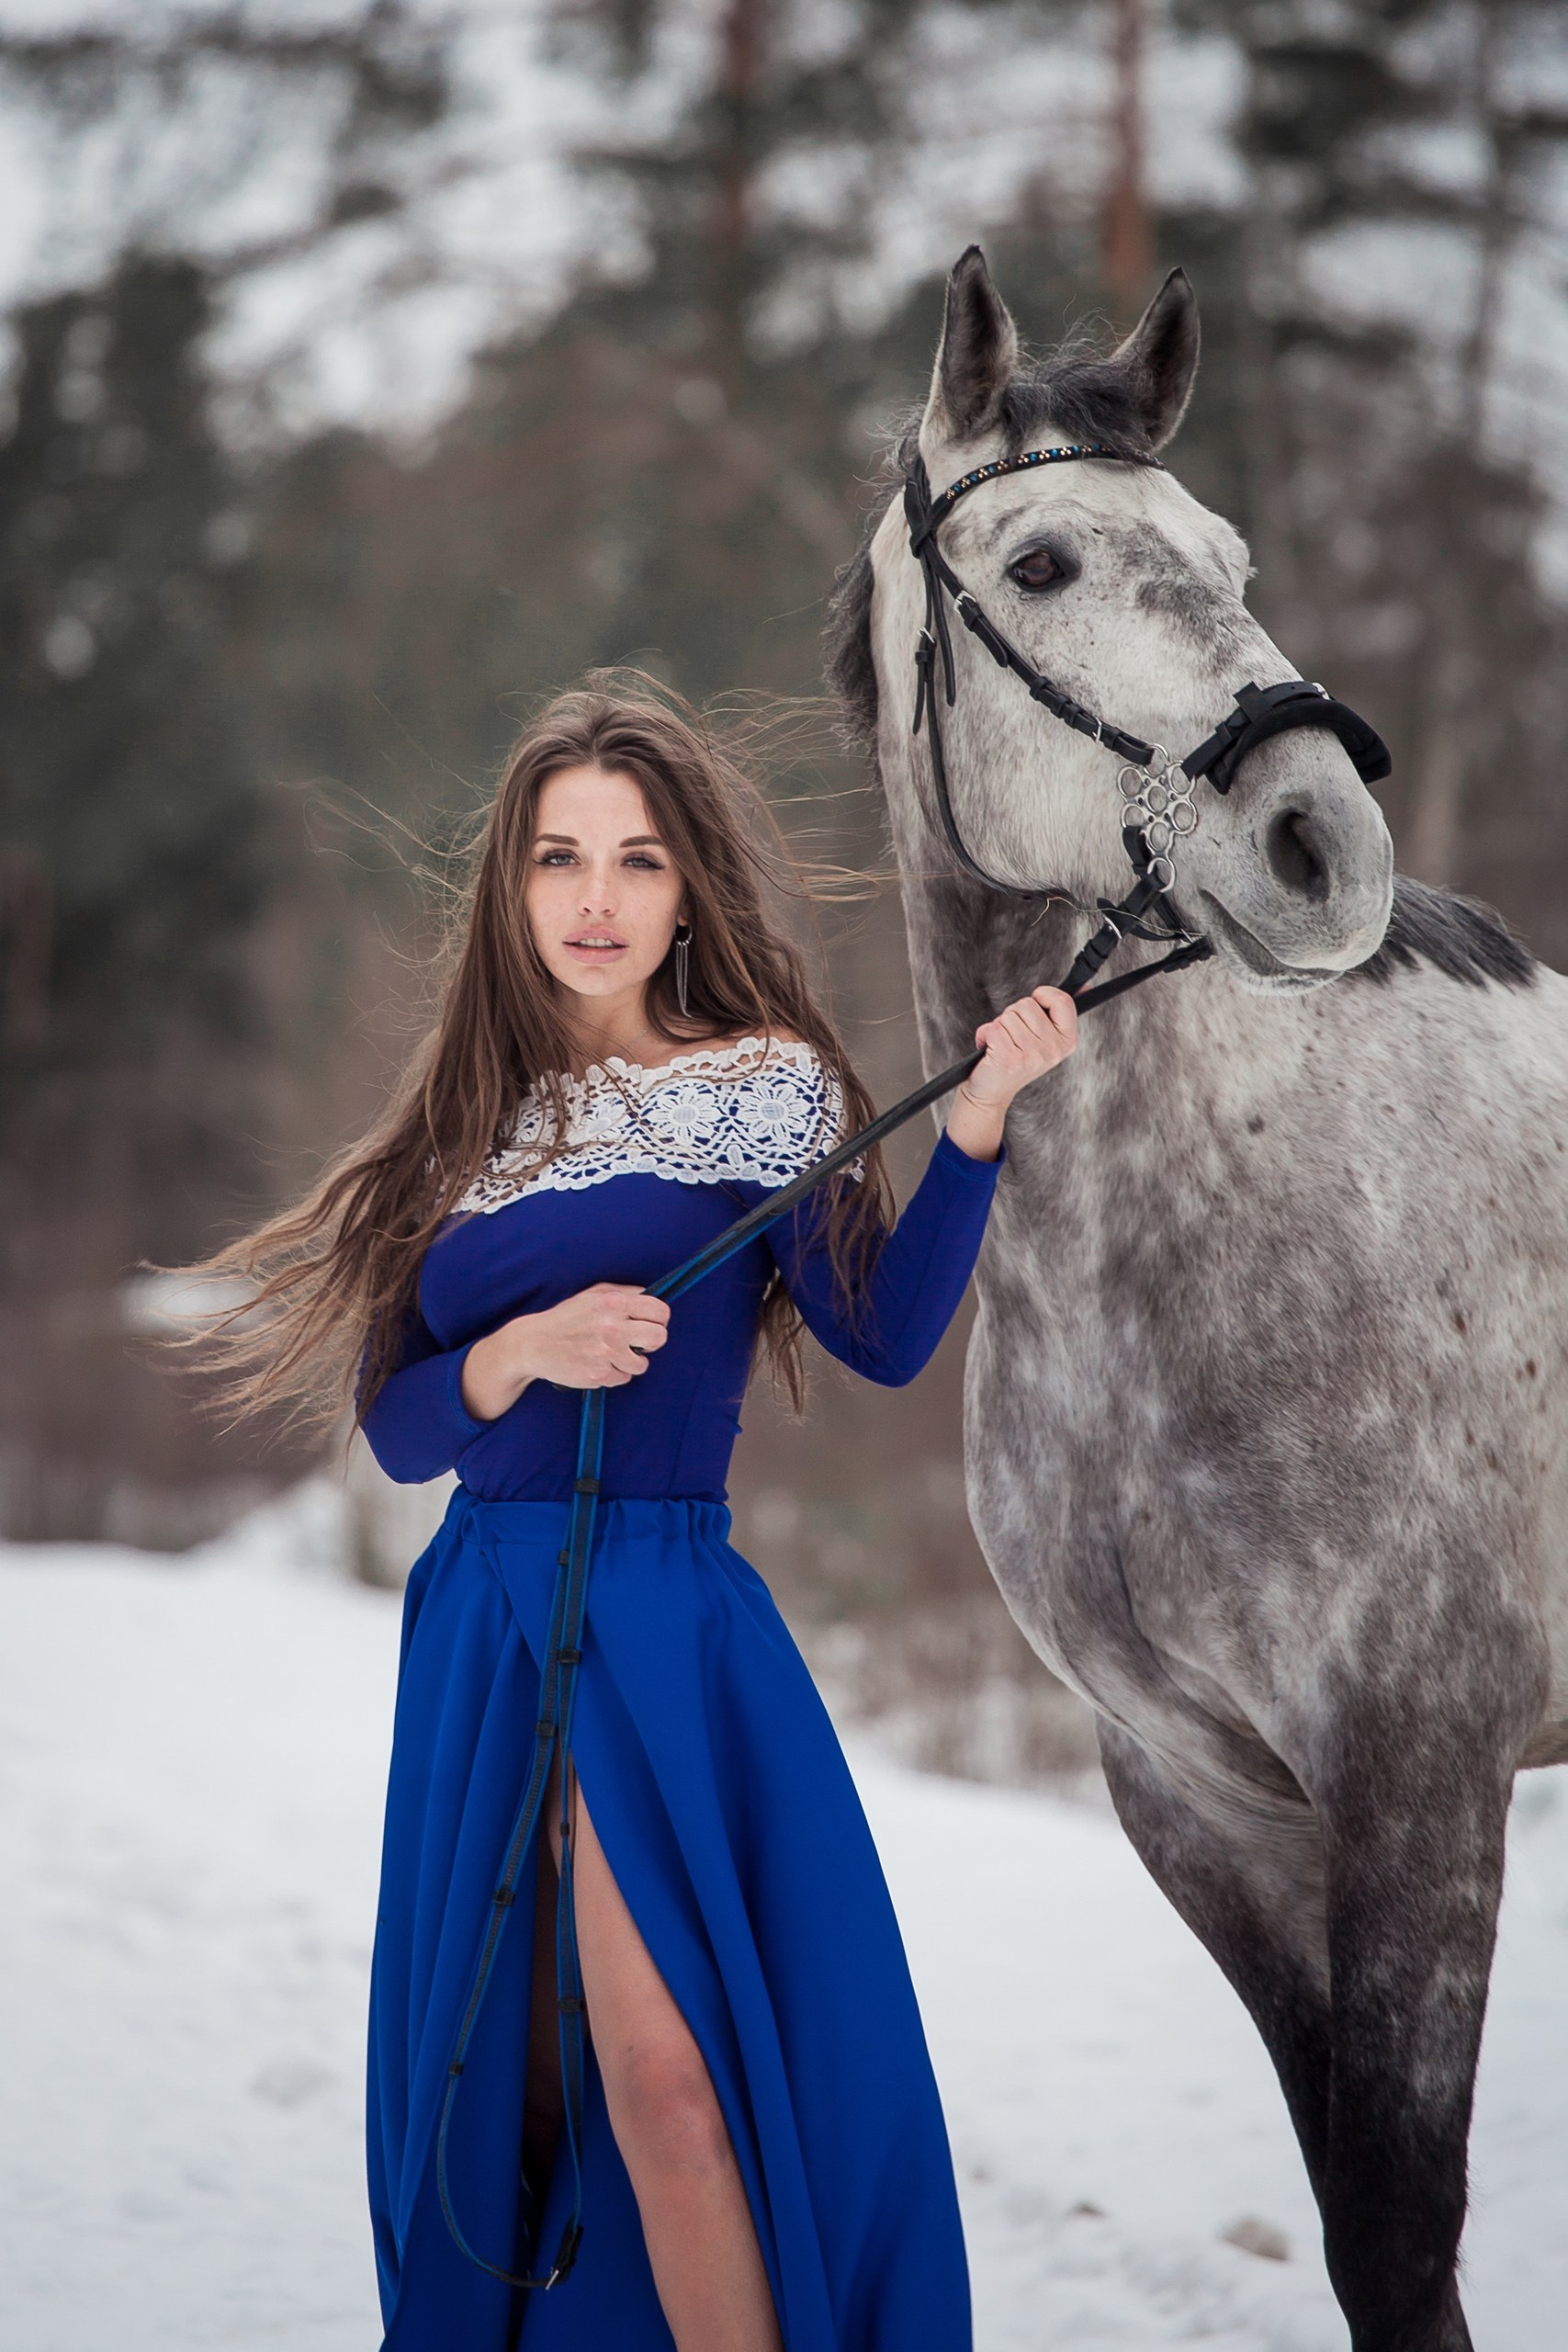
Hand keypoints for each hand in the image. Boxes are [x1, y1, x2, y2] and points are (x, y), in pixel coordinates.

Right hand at [460, 1284, 670, 1420]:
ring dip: (632, 1361)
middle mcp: (612, 1327)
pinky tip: (599, 1364)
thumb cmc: (567, 1317)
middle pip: (659, 1337)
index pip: (660, 1311)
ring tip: (615, 1354)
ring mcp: (606, 1353)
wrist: (534, 1344)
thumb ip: (624, 1293)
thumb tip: (652, 1296)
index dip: (659, 1319)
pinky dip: (615, 1374)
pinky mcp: (599, 1376)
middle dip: (652, 1341)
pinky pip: (624, 1378)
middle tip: (638, 1341)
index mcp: (613, 1303)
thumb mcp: (594, 1294)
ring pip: (643, 1364)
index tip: (651, 1323)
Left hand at [945, 985, 1078, 1160]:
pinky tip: (989, 1049)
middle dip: (1013, 1015)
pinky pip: (992, 1028)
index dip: (1043, 995)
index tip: (1035, 1005)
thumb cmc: (1016, 1057)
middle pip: (1027, 1004)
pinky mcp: (1009, 1060)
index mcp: (1067, 1041)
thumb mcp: (1044, 1036)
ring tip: (1002, 1045)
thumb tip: (1086, 983)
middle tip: (1013, 1037)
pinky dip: (984, 1035)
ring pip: (1008, 1016)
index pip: (1062, 1001)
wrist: (992, 1092)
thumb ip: (1060, 1011)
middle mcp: (1053, 1050)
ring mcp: (1032, 1056)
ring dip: (998, 1026)